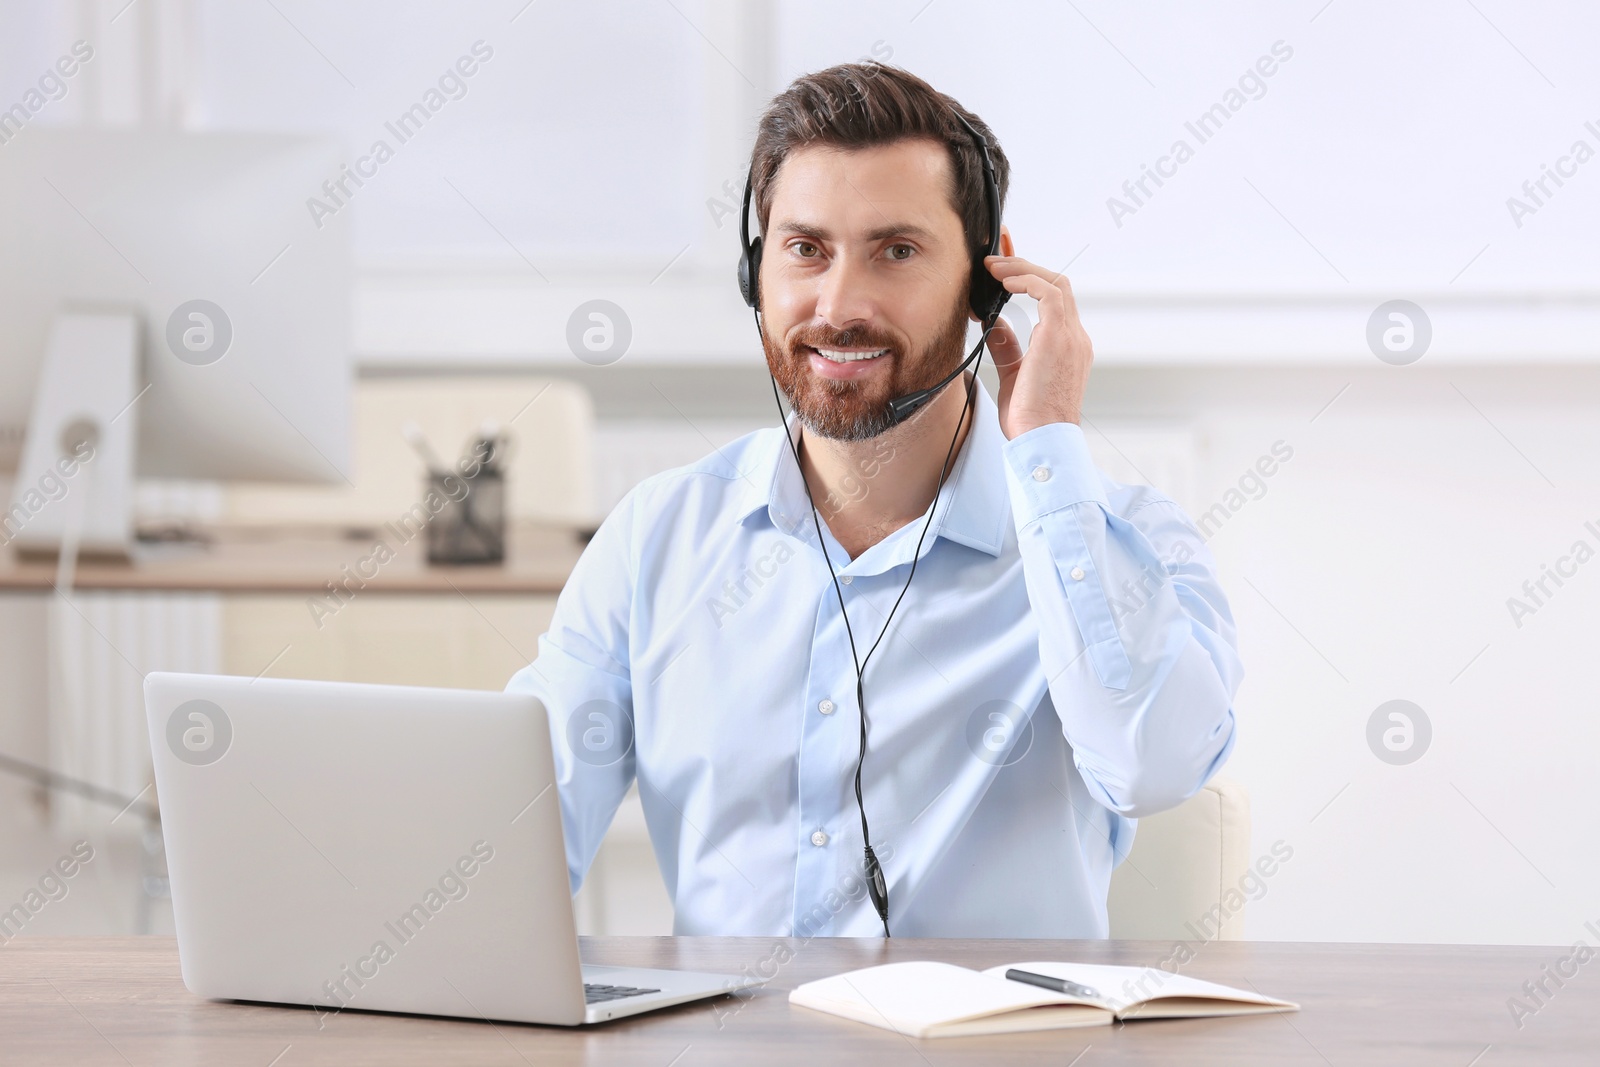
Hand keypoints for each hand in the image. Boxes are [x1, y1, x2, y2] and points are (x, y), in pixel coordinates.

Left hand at [981, 252, 1093, 438]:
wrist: (1042, 439)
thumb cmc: (1030, 419)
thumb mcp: (1014, 374)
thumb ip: (1008, 346)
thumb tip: (994, 323)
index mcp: (1068, 347)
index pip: (1054, 300)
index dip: (1030, 279)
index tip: (1004, 272)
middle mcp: (1075, 338)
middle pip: (1057, 284)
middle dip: (1025, 266)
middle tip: (996, 258)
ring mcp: (1071, 336)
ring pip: (1055, 282)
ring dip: (1022, 269)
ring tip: (994, 266)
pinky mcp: (1059, 336)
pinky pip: (1048, 292)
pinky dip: (1026, 280)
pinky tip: (1003, 282)